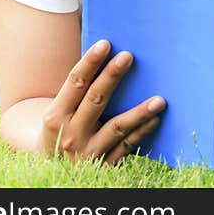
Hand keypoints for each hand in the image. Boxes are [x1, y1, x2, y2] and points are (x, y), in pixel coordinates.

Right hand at [39, 39, 165, 163]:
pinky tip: (155, 119)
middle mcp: (70, 135)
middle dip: (111, 76)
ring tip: (159, 99)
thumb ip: (80, 92)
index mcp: (56, 117)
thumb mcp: (60, 112)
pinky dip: (142, 132)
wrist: (54, 170)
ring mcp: (88, 152)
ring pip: (117, 127)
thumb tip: (110, 59)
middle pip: (95, 100)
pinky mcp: (104, 165)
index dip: (89, 62)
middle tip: (128, 55)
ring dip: (139, 112)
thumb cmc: (63, 130)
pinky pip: (127, 146)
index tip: (105, 44)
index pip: (74, 83)